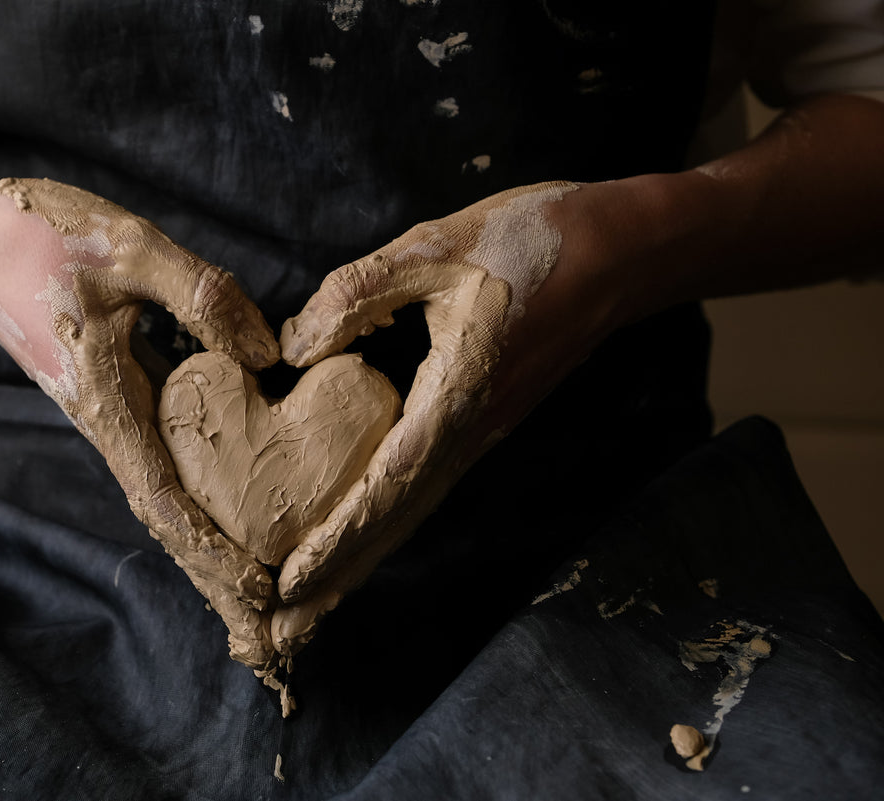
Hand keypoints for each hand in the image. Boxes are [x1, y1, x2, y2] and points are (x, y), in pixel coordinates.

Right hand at [0, 176, 280, 667]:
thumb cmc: (35, 237)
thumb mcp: (127, 249)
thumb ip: (202, 296)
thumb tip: (270, 353)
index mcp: (106, 404)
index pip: (163, 500)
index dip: (211, 549)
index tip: (257, 590)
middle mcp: (106, 421)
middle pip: (165, 512)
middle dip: (213, 566)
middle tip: (270, 617)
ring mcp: (105, 408)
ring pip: (162, 486)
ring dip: (205, 532)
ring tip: (256, 573)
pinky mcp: (106, 388)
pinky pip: (155, 451)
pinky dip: (190, 486)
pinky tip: (223, 492)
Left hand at [269, 181, 628, 655]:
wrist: (620, 251)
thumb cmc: (532, 242)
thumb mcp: (435, 248)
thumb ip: (358, 293)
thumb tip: (293, 346)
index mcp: (455, 395)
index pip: (386, 486)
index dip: (336, 537)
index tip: (290, 582)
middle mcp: (469, 430)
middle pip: (398, 519)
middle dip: (341, 574)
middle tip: (284, 629)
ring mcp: (481, 430)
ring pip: (413, 508)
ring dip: (361, 555)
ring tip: (312, 598)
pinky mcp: (484, 418)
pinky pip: (428, 482)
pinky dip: (388, 518)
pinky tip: (362, 530)